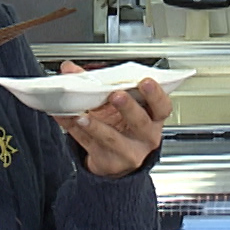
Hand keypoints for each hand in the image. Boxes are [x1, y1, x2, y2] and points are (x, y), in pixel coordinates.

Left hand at [55, 61, 168, 177]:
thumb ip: (99, 85)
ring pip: (111, 137)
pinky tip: (68, 119)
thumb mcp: (121, 106)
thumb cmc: (124, 128)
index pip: (162, 107)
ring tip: (82, 115)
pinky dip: (75, 129)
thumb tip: (71, 68)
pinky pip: (88, 143)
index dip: (156, 95)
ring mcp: (127, 151)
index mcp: (153, 119)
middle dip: (128, 107)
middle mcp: (144, 137)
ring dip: (95, 125)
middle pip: (140, 122)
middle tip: (116, 95)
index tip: (145, 82)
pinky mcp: (107, 160)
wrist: (117, 160)